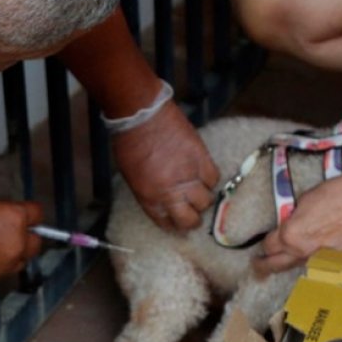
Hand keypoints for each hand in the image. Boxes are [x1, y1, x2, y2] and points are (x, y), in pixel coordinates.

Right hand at [0, 189, 43, 287]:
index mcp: (15, 218)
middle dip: (28, 235)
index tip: (24, 210)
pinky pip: (4, 271)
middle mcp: (16, 243)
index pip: (37, 213)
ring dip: (15, 252)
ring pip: (22, 260)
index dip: (29, 210)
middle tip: (14, 229)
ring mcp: (6, 264)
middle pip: (36, 241)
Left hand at [114, 103, 218, 230]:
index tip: (177, 223)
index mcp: (149, 197)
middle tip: (191, 212)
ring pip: (206, 201)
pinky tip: (203, 175)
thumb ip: (148, 193)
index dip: (173, 225)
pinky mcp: (201, 158)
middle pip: (190, 219)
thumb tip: (162, 202)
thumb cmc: (129, 143)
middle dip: (191, 220)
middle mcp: (171, 191)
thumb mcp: (131, 176)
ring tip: (197, 192)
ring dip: (202, 199)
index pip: (166, 222)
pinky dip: (209, 180)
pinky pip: (213, 178)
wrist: (141, 115)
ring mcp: (188, 176)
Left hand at [253, 169, 341, 274]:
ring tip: (284, 264)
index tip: (266, 242)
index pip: (269, 245)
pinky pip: (322, 264)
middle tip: (257, 267)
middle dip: (264, 266)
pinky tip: (317, 256)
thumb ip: (293, 216)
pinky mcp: (340, 262)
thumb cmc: (337, 195)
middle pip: (276, 265)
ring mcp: (322, 260)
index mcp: (290, 235)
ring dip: (290, 264)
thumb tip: (292, 222)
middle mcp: (303, 252)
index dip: (267, 242)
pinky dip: (317, 260)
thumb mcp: (305, 201)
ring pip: (299, 266)